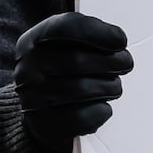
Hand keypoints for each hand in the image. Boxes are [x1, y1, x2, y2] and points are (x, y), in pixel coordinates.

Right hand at [13, 12, 133, 152]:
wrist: (41, 113)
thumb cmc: (61, 72)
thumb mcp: (64, 45)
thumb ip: (87, 34)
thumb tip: (116, 40)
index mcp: (31, 42)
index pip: (64, 27)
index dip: (98, 32)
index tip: (121, 40)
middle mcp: (26, 69)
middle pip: (77, 60)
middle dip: (112, 61)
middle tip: (126, 63)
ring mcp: (32, 99)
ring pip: (82, 89)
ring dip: (110, 86)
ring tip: (115, 85)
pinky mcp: (45, 125)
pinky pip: (81, 117)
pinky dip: (101, 110)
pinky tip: (103, 105)